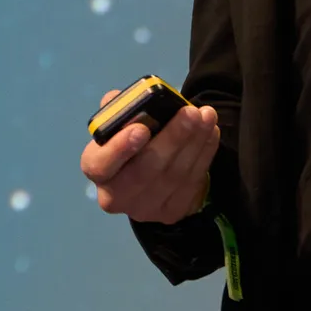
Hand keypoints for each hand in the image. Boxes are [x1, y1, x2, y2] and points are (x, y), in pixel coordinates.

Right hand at [80, 88, 221, 224]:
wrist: (153, 170)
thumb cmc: (133, 140)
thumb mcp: (122, 121)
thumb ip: (120, 109)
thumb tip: (129, 98)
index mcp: (98, 170)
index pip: (100, 165)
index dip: (118, 149)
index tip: (141, 129)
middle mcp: (117, 196)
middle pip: (143, 172)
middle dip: (171, 139)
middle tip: (190, 113)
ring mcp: (146, 209)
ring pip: (173, 175)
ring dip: (194, 142)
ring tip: (207, 115)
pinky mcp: (173, 212)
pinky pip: (192, 181)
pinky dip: (204, 153)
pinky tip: (211, 132)